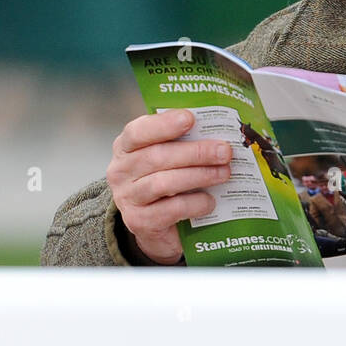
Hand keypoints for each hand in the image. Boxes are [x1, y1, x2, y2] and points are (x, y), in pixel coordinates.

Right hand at [106, 109, 232, 264]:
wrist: (154, 226)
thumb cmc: (163, 180)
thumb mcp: (166, 157)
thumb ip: (181, 141)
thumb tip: (215, 129)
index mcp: (126, 147)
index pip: (138, 131)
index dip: (164, 124)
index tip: (190, 118)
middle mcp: (121, 171)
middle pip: (157, 157)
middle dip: (196, 152)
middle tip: (224, 151)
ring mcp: (128, 198)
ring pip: (164, 183)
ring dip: (199, 176)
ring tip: (224, 173)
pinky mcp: (140, 222)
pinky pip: (172, 209)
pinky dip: (195, 203)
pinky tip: (210, 201)